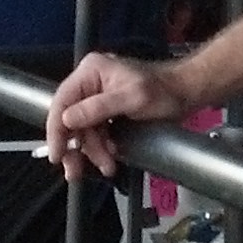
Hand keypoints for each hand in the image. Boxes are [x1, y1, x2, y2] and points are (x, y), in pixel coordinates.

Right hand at [43, 52, 204, 180]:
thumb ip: (98, 107)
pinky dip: (100, 148)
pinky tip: (109, 160)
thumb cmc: (163, 90)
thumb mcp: (132, 98)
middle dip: (77, 147)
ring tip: (107, 166)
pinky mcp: (107, 112)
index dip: (56, 130)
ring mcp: (97, 97)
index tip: (58, 155)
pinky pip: (96, 133)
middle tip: (75, 171)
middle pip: (70, 120)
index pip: (62, 101)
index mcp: (91, 71)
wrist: (186, 92)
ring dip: (92, 151)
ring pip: (83, 131)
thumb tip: (67, 119)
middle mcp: (90, 82)